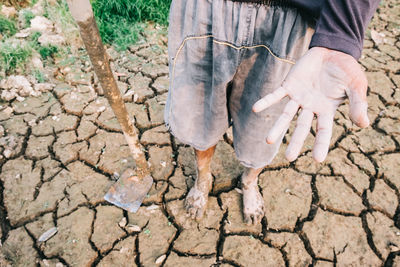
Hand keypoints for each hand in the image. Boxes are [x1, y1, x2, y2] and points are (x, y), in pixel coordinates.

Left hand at [253, 47, 369, 161]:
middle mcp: (310, 107)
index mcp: (327, 110)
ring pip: (286, 115)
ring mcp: (298, 97)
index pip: (324, 131)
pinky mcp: (288, 85)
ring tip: (268, 141)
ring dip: (277, 127)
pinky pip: (275, 95)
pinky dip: (266, 101)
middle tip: (289, 158)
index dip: (321, 144)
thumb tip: (364, 125)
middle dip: (296, 142)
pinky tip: (255, 109)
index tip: (317, 160)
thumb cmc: (346, 70)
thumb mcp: (357, 85)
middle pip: (302, 127)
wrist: (333, 50)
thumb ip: (358, 104)